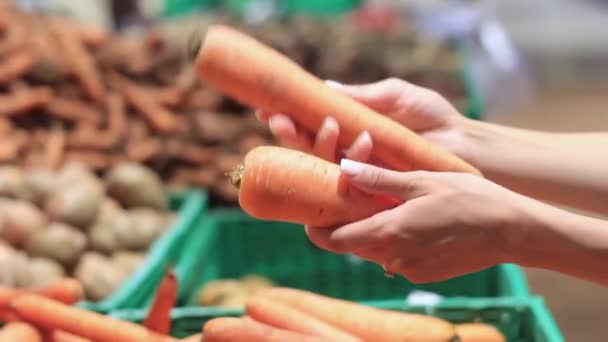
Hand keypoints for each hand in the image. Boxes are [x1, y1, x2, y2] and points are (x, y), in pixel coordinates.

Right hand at [255, 78, 470, 162]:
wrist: (462, 143)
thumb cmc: (431, 117)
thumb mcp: (393, 96)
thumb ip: (359, 96)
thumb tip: (325, 87)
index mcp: (349, 127)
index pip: (310, 123)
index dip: (288, 118)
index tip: (268, 108)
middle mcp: (347, 151)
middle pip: (308, 146)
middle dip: (290, 134)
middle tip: (280, 121)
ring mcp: (358, 172)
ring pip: (323, 165)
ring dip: (316, 146)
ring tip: (330, 125)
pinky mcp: (372, 190)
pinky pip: (349, 183)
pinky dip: (348, 164)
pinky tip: (356, 146)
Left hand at [305, 159, 532, 283]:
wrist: (512, 231)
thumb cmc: (469, 198)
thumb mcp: (422, 180)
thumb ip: (378, 179)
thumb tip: (342, 167)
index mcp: (388, 231)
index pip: (333, 239)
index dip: (318, 226)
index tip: (316, 209)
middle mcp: (393, 257)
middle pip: (350, 246)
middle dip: (344, 224)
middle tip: (351, 197)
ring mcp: (408, 269)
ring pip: (372, 252)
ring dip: (369, 232)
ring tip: (384, 205)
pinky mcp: (423, 276)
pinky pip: (394, 258)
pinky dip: (392, 242)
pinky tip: (410, 222)